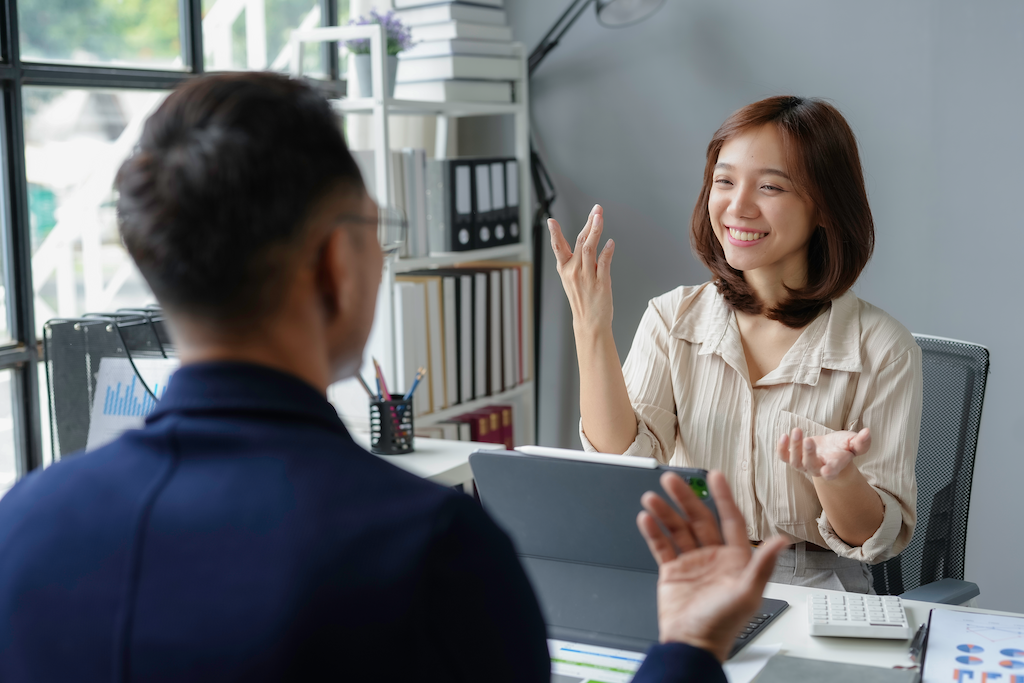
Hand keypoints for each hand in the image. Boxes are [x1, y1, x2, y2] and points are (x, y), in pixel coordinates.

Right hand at [548, 205, 614, 334]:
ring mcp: (587, 277)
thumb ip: (578, 259)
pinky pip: (604, 263)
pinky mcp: (600, 283)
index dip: (555, 233)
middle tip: (596, 209)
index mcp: (565, 269)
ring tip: (600, 217)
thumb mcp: (573, 279)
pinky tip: (610, 242)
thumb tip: (586, 239)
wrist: (589, 322)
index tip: (550, 221)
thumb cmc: (582, 300)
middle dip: (588, 224)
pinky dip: (607, 251)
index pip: (559, 247)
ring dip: (596, 231)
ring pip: (590, 249)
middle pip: (580, 242)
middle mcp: (574, 271)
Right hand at [636, 471, 786, 662]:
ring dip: (665, 512)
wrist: (691, 644)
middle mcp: (713, 556)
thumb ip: (763, 565)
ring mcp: (692, 563)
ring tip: (652, 498)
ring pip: (677, 529)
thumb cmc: (723, 625)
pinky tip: (646, 519)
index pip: (730, 520)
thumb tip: (781, 541)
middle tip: (672, 480)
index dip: (723, 497)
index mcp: (735, 559)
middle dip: (685, 498)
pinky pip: (662, 546)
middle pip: (699, 519)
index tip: (716, 476)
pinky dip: (653, 532)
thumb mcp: (747, 593)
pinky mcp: (672, 571)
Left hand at [777, 427, 871, 480]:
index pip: (832, 472)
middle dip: (808, 454)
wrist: (830, 452)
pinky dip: (781, 448)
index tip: (828, 472)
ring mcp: (804, 465)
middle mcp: (817, 468)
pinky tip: (783, 435)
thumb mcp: (855, 444)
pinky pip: (784, 457)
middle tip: (809, 440)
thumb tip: (867, 432)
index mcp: (834, 467)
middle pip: (810, 466)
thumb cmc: (844, 448)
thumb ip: (861, 442)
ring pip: (795, 462)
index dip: (830, 472)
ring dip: (794, 447)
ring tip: (797, 431)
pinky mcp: (794, 457)